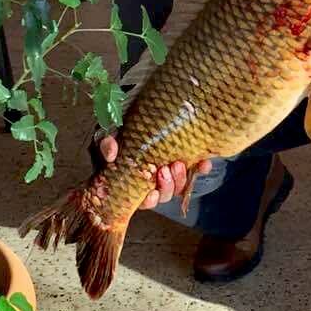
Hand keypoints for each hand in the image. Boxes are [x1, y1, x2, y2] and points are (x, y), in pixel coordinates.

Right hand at [98, 134, 212, 209]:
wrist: (151, 110)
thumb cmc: (124, 126)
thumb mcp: (110, 133)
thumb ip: (107, 144)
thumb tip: (111, 154)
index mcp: (132, 179)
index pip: (141, 200)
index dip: (148, 200)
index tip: (151, 193)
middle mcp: (152, 179)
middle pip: (163, 196)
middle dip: (166, 187)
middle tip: (166, 170)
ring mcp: (170, 170)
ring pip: (179, 187)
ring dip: (180, 179)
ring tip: (178, 164)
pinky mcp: (187, 160)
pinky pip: (196, 170)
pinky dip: (200, 168)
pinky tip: (204, 163)